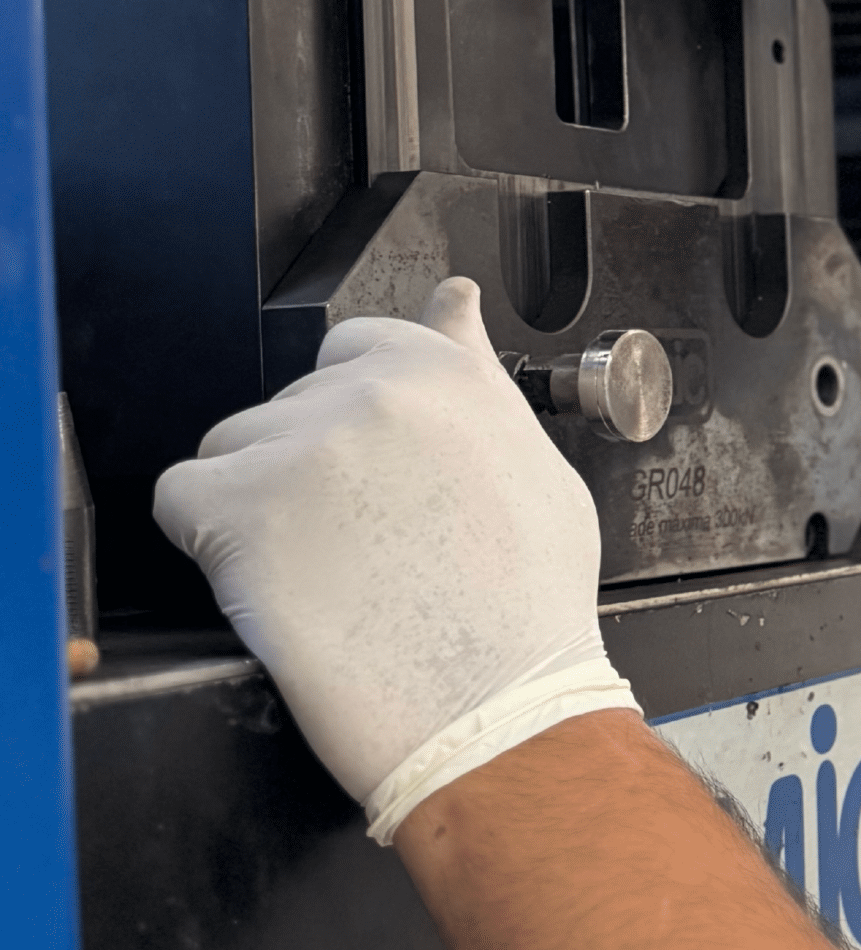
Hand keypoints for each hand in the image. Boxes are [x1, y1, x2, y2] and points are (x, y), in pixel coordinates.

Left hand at [154, 279, 641, 842]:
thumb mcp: (533, 461)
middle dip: (310, 464)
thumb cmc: (526, 605)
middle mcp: (374, 391)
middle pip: (290, 403)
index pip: (355, 346)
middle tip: (358, 540)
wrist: (495, 701)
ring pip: (232, 450)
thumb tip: (452, 305)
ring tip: (322, 570)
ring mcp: (305, 446)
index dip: (355, 416)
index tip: (367, 469)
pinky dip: (208, 543)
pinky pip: (181, 500)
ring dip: (258, 502)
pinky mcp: (241, 510)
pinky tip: (269, 581)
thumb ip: (476, 377)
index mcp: (446, 371)